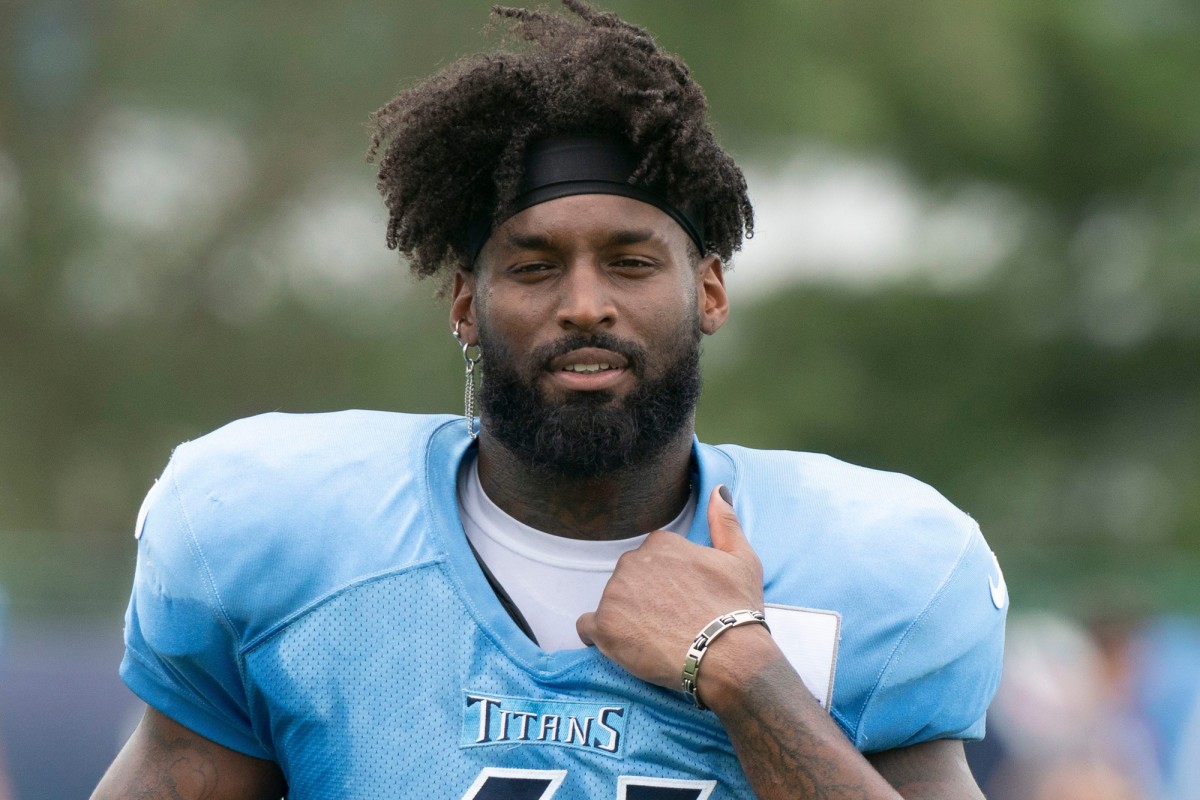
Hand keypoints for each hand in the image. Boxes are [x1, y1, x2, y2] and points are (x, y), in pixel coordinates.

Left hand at [577, 485, 766, 689]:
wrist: (728, 657)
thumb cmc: (736, 609)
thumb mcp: (741, 558)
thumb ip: (724, 521)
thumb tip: (719, 490)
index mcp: (660, 543)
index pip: (651, 560)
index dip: (667, 583)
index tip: (682, 600)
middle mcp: (632, 562)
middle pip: (629, 581)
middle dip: (644, 598)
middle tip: (671, 621)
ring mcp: (615, 594)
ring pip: (612, 603)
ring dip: (627, 618)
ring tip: (656, 638)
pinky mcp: (604, 626)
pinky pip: (588, 628)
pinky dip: (602, 637)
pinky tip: (625, 646)